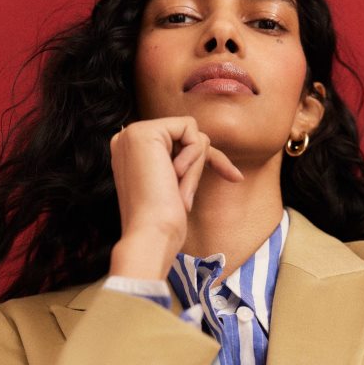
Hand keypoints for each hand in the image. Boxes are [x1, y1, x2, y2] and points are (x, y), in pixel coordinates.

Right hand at [109, 116, 242, 278]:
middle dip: (197, 167)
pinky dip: (194, 156)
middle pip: (187, 137)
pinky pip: (191, 129)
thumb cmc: (163, 223)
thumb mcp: (175, 185)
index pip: (179, 143)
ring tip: (177, 191)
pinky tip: (174, 175)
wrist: (150, 235)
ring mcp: (133, 134)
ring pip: (192, 135)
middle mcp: (127, 140)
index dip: (202, 161)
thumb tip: (204, 142)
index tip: (236, 177)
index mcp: (132, 153)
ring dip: (194, 168)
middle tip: (181, 196)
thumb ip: (182, 160)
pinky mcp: (144, 132)